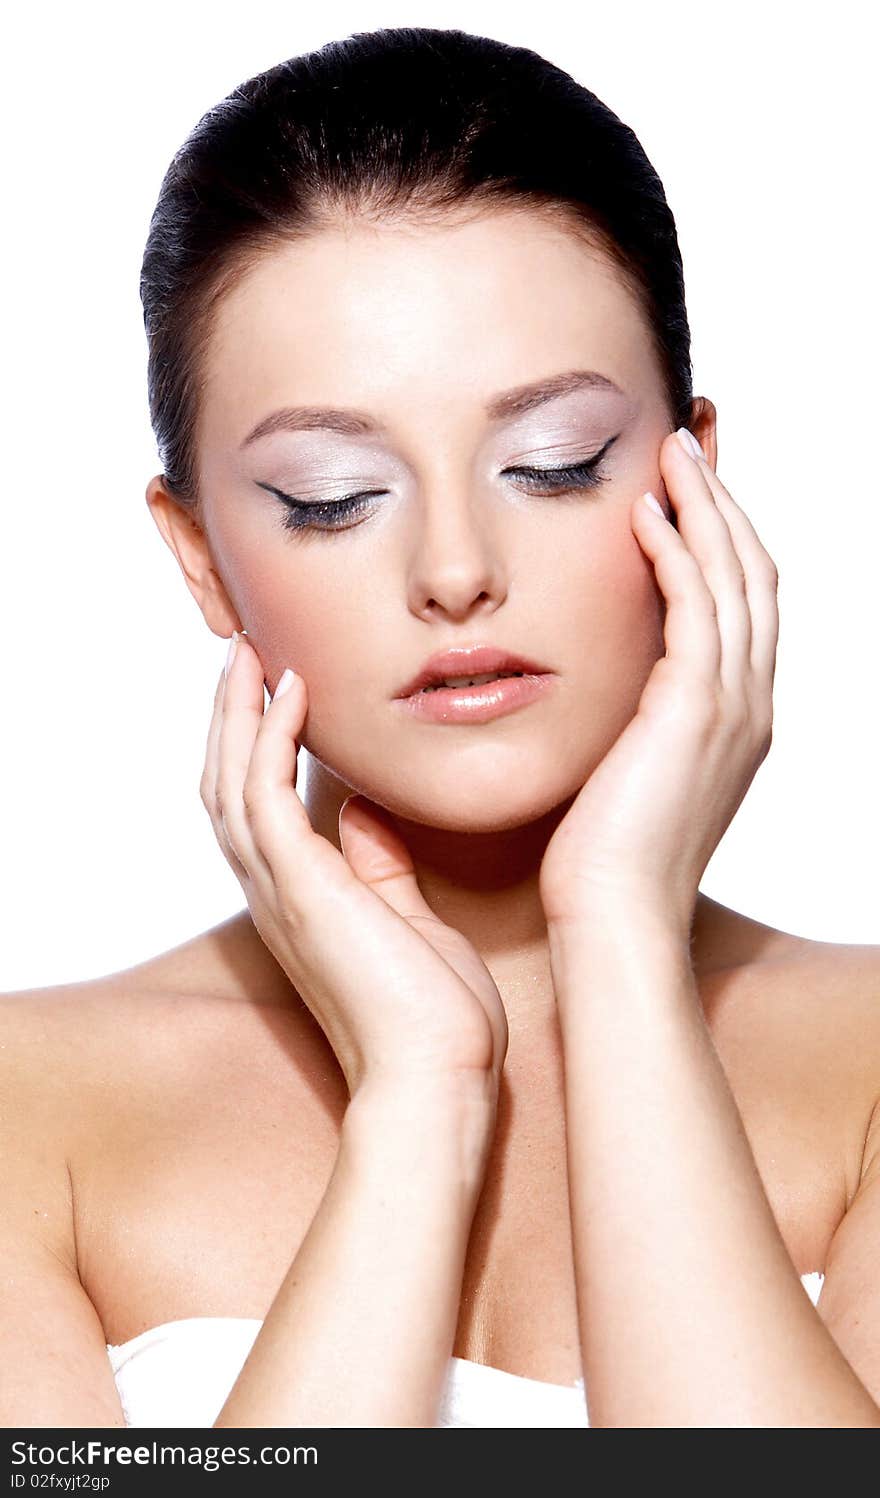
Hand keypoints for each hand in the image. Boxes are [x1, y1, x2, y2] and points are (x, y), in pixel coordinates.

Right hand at [202, 635, 508, 1101]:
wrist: (440, 1079)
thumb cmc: (436, 1018)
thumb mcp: (410, 923)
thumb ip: (380, 868)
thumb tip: (363, 814)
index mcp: (300, 901)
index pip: (256, 807)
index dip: (253, 745)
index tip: (275, 686)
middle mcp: (275, 894)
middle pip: (225, 784)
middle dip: (230, 715)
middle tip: (245, 651)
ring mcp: (280, 893)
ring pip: (229, 781)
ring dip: (236, 711)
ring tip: (251, 651)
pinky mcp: (300, 890)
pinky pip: (263, 795)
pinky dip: (269, 737)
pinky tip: (290, 690)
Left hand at [539, 429, 778, 938]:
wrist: (613, 918)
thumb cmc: (603, 857)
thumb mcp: (625, 770)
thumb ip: (631, 716)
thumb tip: (600, 682)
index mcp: (736, 716)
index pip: (743, 600)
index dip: (723, 534)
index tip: (688, 483)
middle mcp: (749, 703)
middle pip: (754, 572)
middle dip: (723, 500)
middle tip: (689, 440)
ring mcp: (732, 706)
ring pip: (736, 575)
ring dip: (705, 505)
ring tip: (670, 451)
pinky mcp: (694, 710)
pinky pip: (697, 607)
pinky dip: (678, 552)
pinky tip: (644, 513)